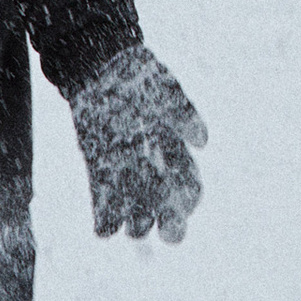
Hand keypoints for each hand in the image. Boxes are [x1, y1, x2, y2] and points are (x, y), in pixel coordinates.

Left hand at [71, 46, 205, 240]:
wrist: (98, 67)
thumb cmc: (139, 76)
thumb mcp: (165, 91)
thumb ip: (184, 115)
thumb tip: (202, 141)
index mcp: (174, 149)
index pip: (189, 186)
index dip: (189, 201)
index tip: (185, 208)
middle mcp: (153, 166)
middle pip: (168, 207)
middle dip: (172, 224)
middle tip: (169, 233)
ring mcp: (126, 170)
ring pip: (136, 211)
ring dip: (136, 223)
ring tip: (132, 227)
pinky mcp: (100, 170)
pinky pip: (105, 202)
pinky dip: (105, 218)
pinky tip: (103, 228)